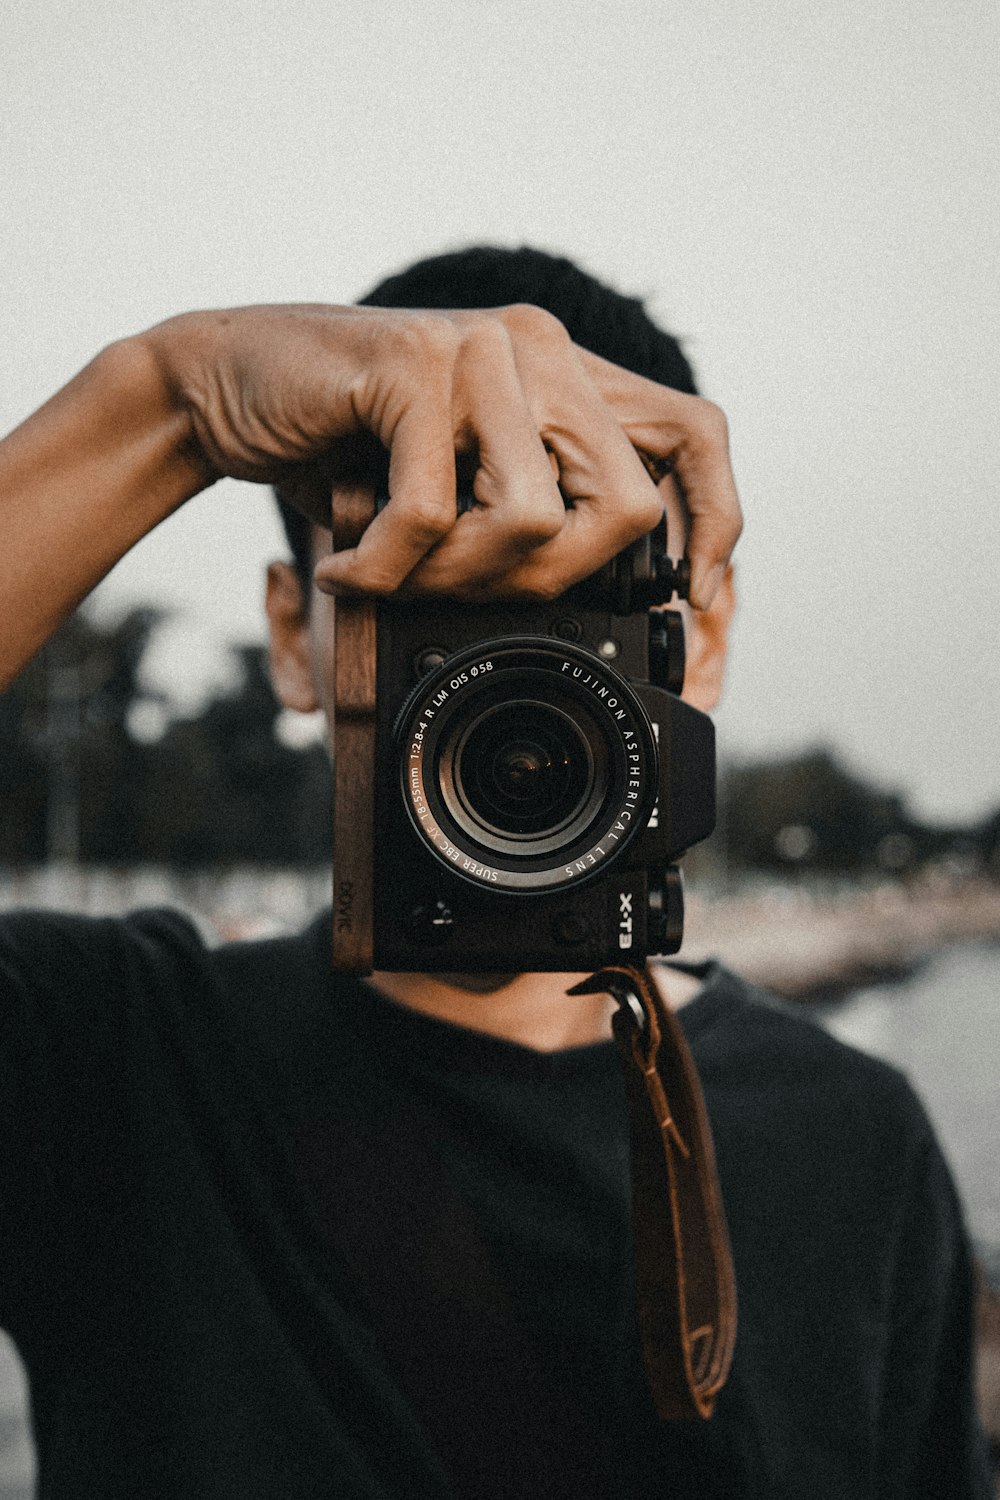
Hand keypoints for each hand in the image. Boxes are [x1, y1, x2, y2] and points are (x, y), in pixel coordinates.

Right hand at [147, 302, 741, 608]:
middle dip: (552, 586)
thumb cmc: (343, 450)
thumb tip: (614, 608)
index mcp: (567, 376)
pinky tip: (344, 570)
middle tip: (466, 600)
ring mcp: (481, 350)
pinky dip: (381, 570)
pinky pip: (428, 514)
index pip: (695, 435)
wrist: (224, 385)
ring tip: (394, 579)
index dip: (716, 522)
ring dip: (455, 581)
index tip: (695, 600)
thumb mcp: (455, 487)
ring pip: (531, 519)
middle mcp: (541, 350)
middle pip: (627, 504)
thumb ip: (526, 516)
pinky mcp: (411, 365)